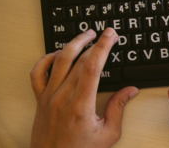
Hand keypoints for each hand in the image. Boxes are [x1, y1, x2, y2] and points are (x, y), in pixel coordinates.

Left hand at [30, 28, 138, 147]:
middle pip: (79, 61)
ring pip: (59, 61)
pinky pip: (38, 72)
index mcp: (81, 106)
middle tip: (107, 34)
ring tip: (86, 35)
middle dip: (95, 43)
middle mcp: (62, 98)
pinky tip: (59, 53)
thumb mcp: (108, 134)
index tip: (110, 35)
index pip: (92, 67)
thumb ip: (118, 109)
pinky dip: (47, 58)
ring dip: (74, 44)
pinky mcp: (40, 99)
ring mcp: (48, 97)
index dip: (102, 47)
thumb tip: (130, 91)